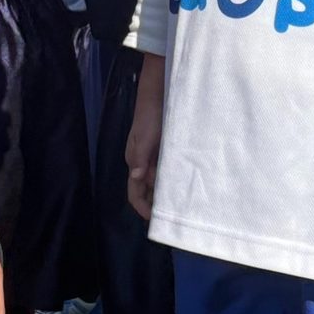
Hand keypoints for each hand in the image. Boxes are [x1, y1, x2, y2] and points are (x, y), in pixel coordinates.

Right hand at [126, 54, 165, 219]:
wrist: (157, 93)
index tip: (154, 220)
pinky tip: (179, 181)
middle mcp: (140, 160)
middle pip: (144, 189)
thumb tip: (137, 177)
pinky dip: (168, 177)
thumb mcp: (146, 136)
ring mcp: (150, 154)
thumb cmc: (150, 115)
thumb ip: (141, 157)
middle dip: (153, 203)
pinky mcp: (159, 147)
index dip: (142, 207)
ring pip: (154, 179)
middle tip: (170, 216)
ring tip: (177, 203)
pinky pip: (162, 167)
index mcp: (133, 160)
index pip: (134, 192)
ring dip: (162, 191)